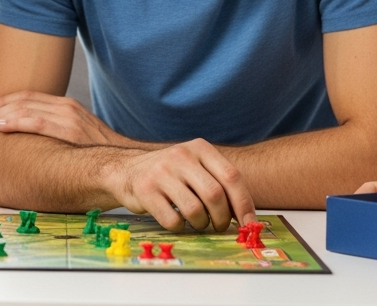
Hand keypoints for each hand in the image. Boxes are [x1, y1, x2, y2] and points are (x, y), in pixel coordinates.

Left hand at [0, 91, 127, 145]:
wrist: (126, 159)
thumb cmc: (100, 152)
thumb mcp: (80, 135)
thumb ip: (60, 131)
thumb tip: (38, 142)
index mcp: (67, 106)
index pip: (29, 97)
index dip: (6, 102)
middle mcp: (67, 108)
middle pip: (24, 102)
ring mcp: (70, 118)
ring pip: (26, 110)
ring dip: (0, 118)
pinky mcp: (71, 132)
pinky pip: (38, 123)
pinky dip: (16, 122)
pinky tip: (1, 127)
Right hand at [104, 138, 255, 232]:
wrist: (127, 170)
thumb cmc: (170, 174)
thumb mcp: (195, 165)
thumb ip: (219, 182)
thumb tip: (247, 216)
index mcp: (200, 148)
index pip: (231, 177)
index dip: (243, 204)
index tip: (249, 224)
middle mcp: (181, 156)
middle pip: (215, 195)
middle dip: (222, 218)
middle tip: (219, 226)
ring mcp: (162, 172)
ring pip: (195, 210)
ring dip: (201, 224)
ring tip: (197, 222)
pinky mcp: (145, 190)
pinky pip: (172, 220)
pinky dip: (180, 227)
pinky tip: (176, 220)